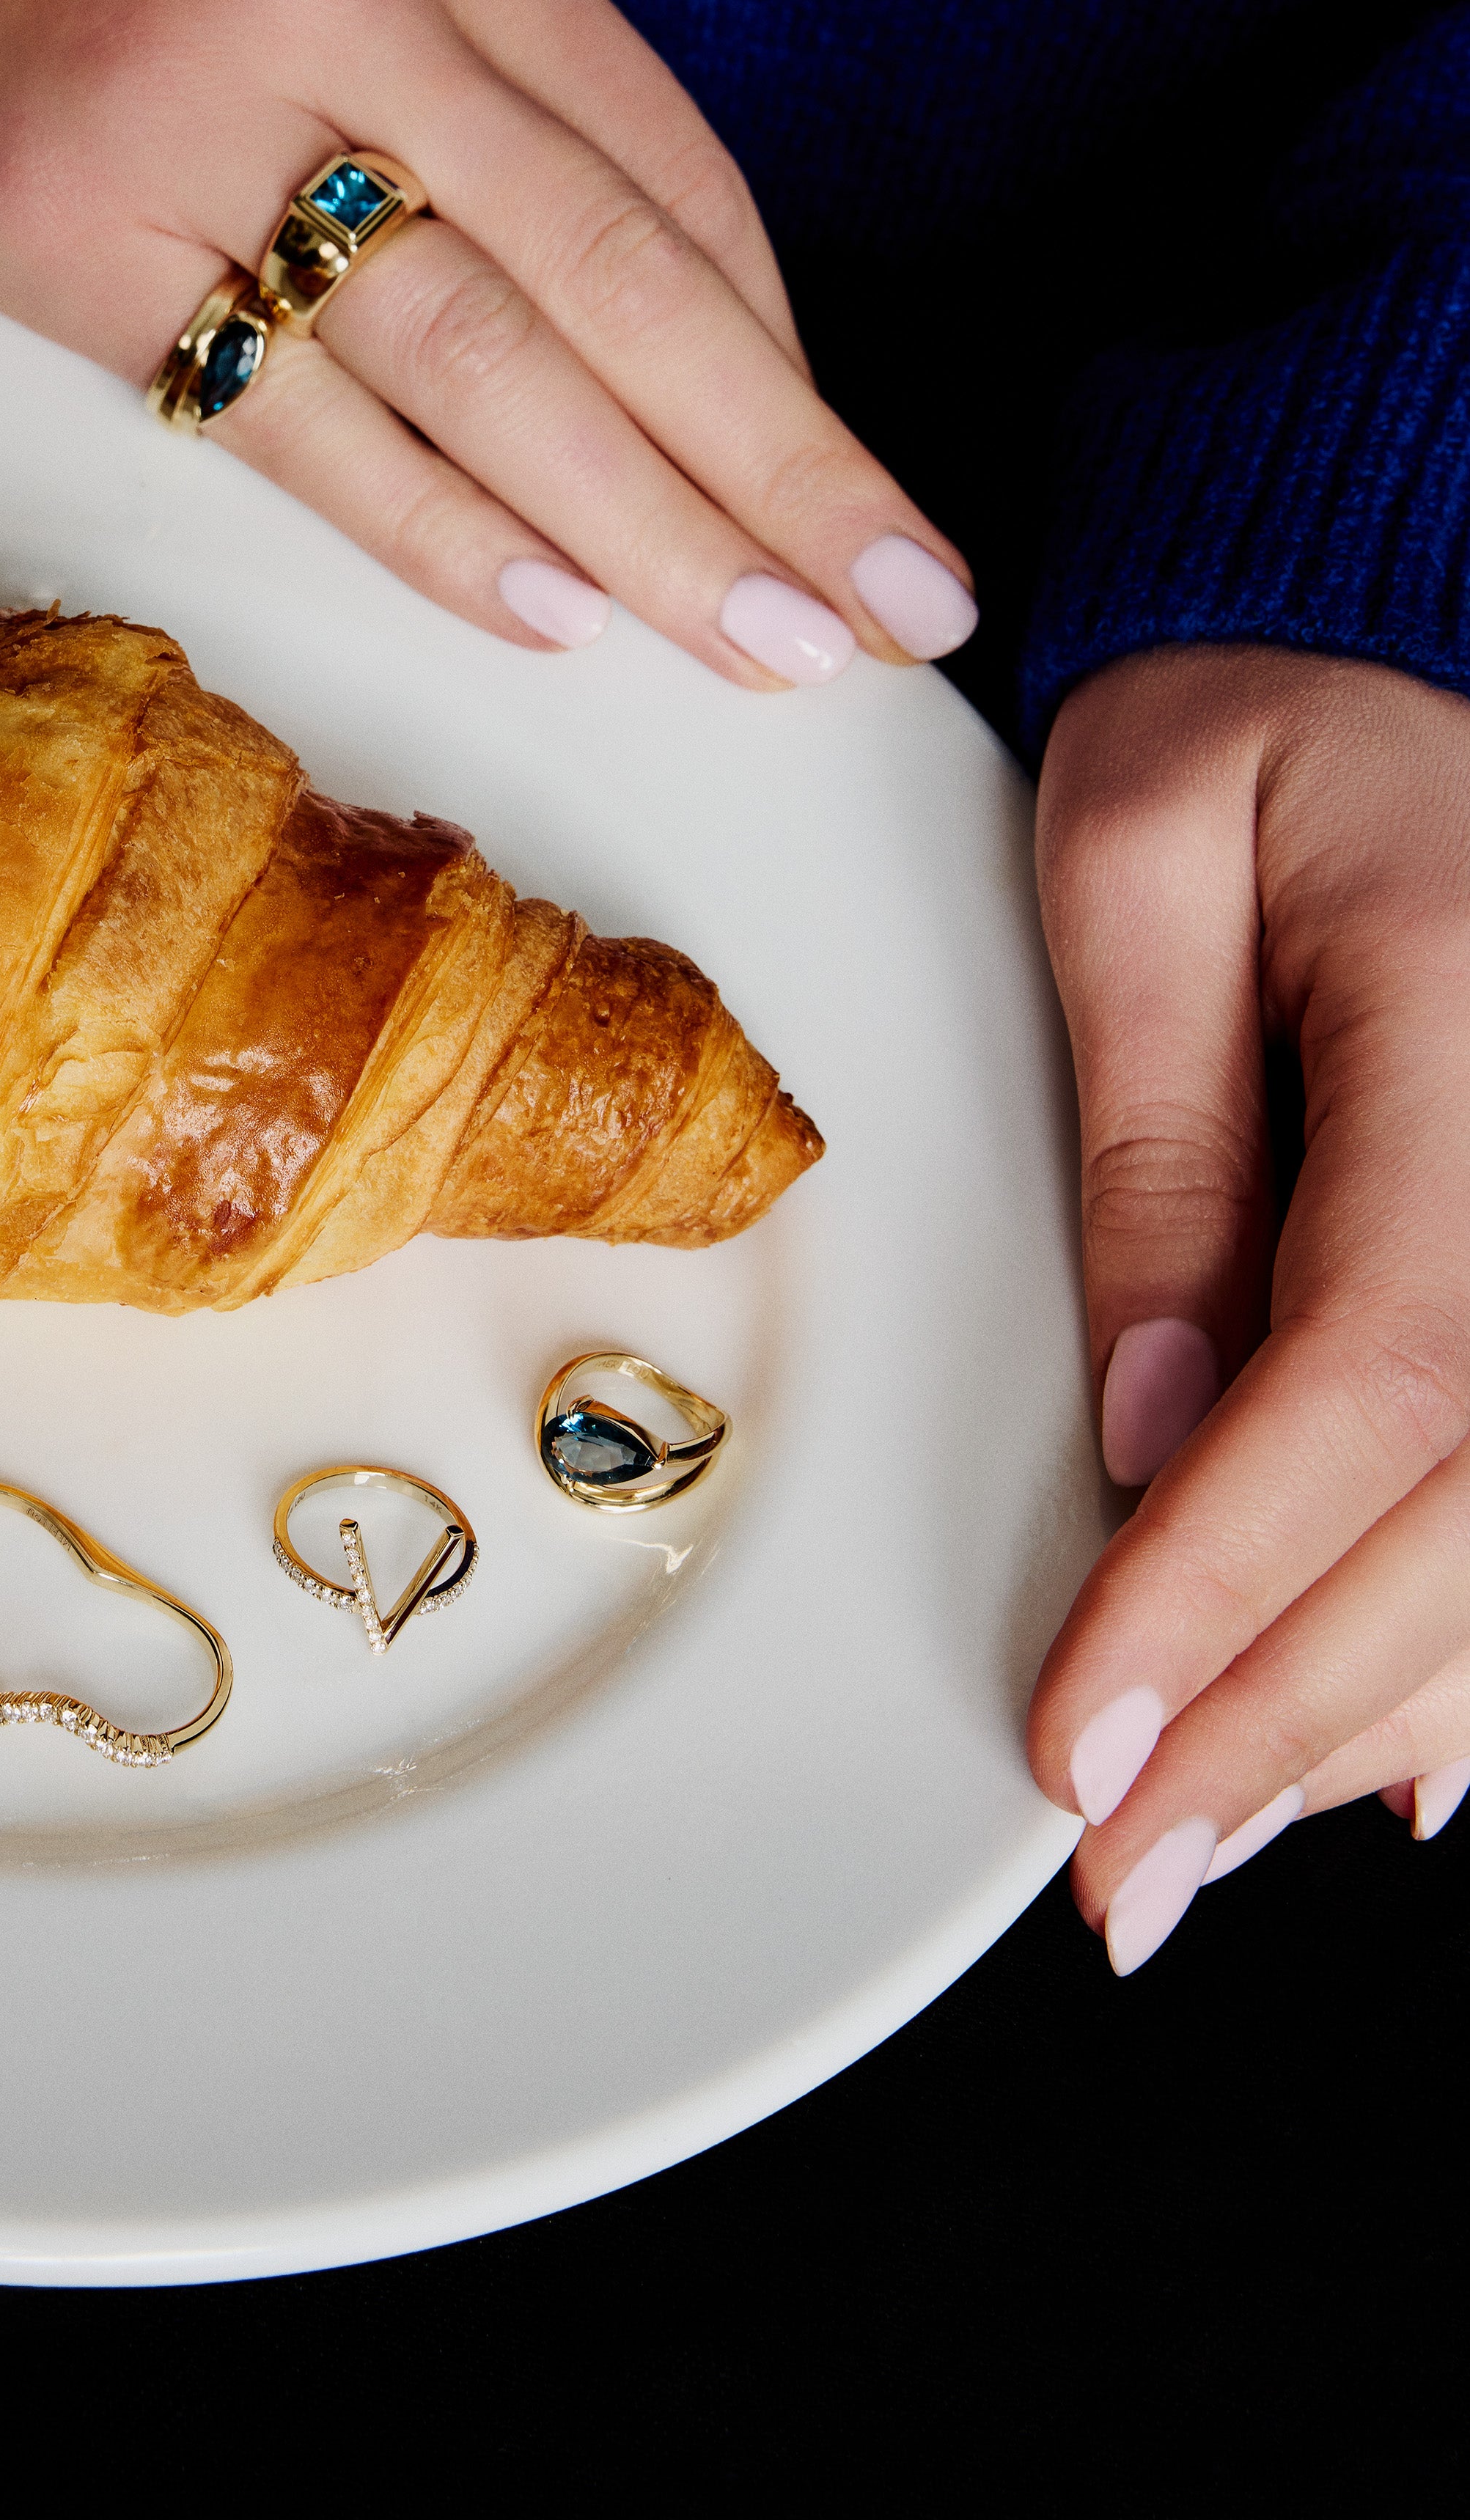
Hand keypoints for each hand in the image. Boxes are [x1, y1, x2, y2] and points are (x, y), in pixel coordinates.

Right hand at [0, 0, 975, 682]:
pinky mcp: (72, 232)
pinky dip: (438, 529)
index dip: (788, 360)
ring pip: (481, 361)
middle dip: (779, 467)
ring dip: (642, 527)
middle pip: (615, 276)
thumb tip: (693, 346)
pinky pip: (298, 424)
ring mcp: (199, 113)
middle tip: (901, 614)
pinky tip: (554, 616)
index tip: (877, 502)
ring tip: (765, 648)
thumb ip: (507, 100)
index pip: (671, 170)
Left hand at [1028, 645, 1469, 1968]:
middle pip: (1467, 1511)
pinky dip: (1468, 1645)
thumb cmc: (1265, 720)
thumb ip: (1161, 1126)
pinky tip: (1386, 1761)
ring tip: (1203, 1848)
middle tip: (1121, 1871)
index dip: (1230, 1586)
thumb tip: (1157, 1417)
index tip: (1087, 1739)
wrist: (1403, 647)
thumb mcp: (1147, 849)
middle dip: (1283, 1715)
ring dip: (1370, 1716)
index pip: (1374, 1382)